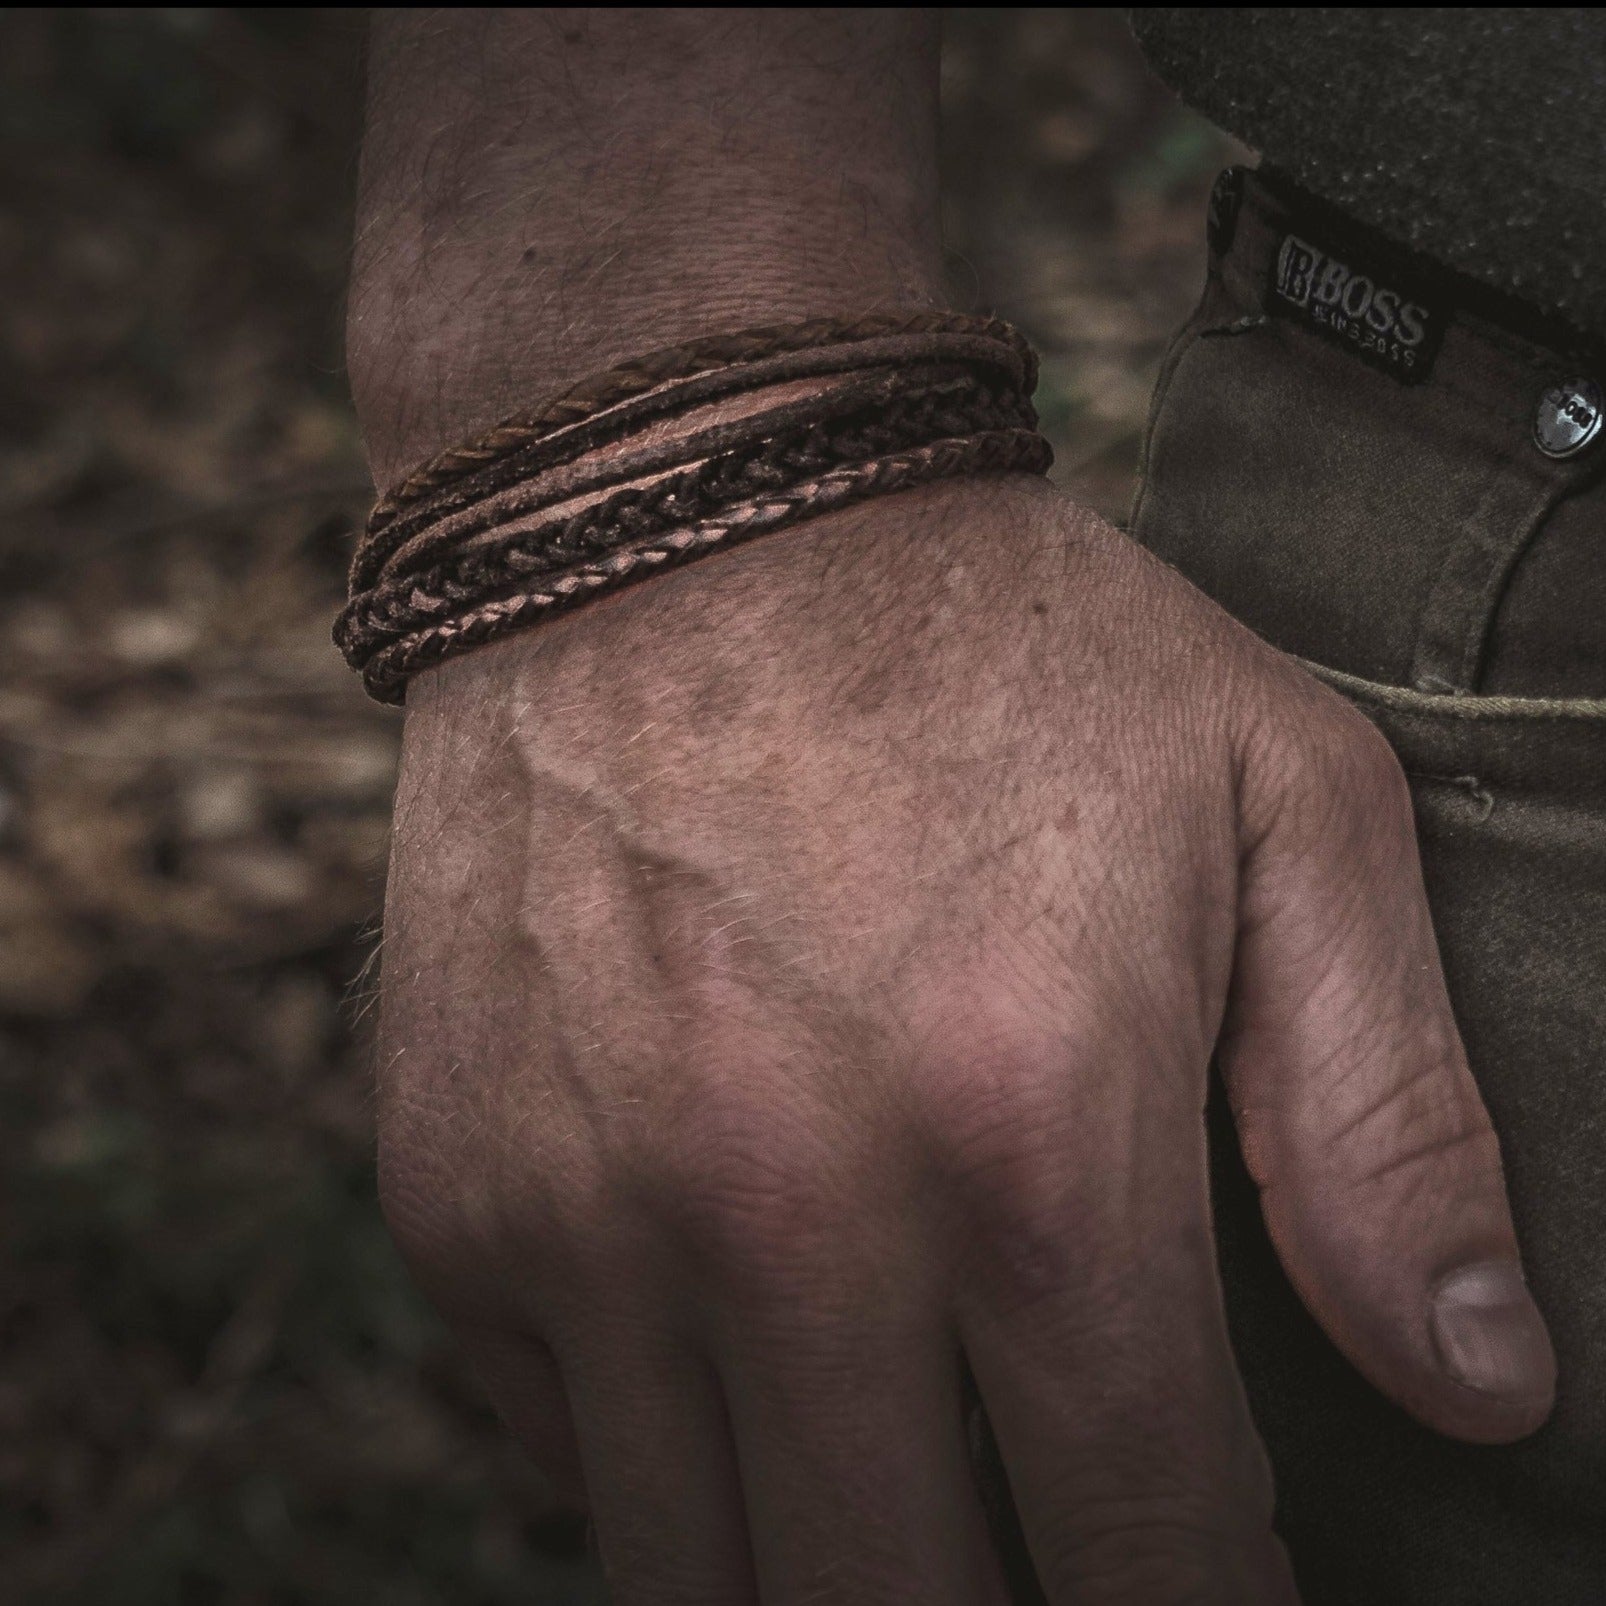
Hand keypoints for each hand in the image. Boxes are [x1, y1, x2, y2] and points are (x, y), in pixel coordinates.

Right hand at [373, 474, 1552, 1604]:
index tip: (1212, 1597)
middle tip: (1049, 1554)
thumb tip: (1476, 1387)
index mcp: (1029, 1132)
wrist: (677, 506)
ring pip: (701, 1575)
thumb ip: (1386, 1118)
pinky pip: (561, 1444)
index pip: (1146, 1554)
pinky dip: (666, 1451)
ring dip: (825, 1567)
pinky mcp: (453, 1184)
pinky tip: (737, 1343)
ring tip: (898, 1481)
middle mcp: (782, 1207)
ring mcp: (585, 1208)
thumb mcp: (1274, 801)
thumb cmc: (993, 639)